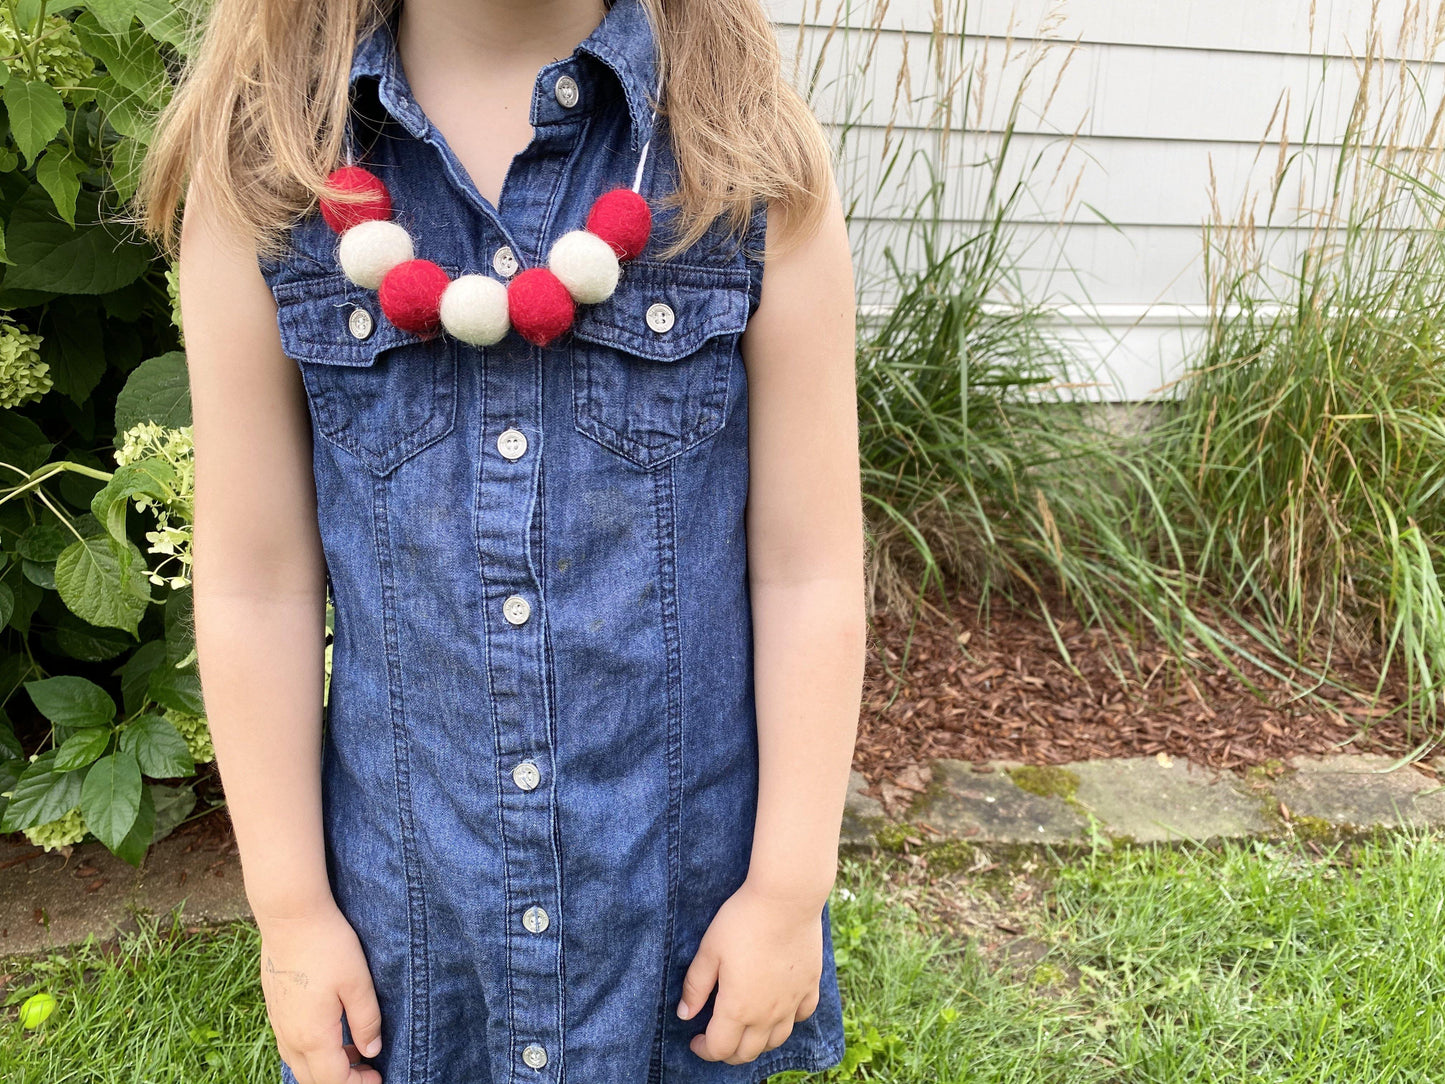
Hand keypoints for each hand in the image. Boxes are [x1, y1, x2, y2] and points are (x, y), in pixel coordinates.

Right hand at [257, 901, 384, 1083]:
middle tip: (368, 1070)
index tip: (379, 1077)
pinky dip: (312, 1051)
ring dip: (326, 1067)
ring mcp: (278, 1022)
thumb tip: (372, 1052)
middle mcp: (290, 1036)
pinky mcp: (275, 1008)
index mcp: (312, 1036)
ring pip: (299, 1063)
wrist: (290, 916)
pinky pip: (291, 1044)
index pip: (333, 1081)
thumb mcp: (358, 983)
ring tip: (355, 1051)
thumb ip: (366, 1021)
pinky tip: (332, 1031)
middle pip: (313, 1079)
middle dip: (341, 1082)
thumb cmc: (328, 945)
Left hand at [677, 878, 823, 1064]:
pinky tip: (779, 1009)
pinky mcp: (810, 986)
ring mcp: (792, 1002)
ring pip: (776, 1041)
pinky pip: (801, 1016)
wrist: (786, 899)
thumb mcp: (709, 951)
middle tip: (716, 1037)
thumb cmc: (742, 921)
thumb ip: (696, 987)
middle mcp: (767, 1014)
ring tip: (745, 1028)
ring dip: (757, 1042)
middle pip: (748, 1052)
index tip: (695, 1039)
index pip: (719, 1048)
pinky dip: (788, 1021)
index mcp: (737, 1008)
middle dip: (728, 1051)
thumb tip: (684, 1015)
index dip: (703, 1049)